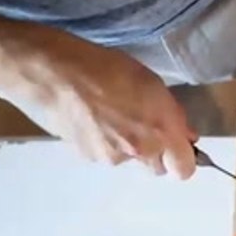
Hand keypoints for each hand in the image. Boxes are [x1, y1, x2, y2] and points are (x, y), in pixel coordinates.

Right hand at [0, 28, 196, 177]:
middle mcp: (140, 149)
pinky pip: (104, 155)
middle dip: (154, 153)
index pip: (184, 169)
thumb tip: (187, 135)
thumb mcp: (148, 81)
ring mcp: (112, 157)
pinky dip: (101, 142)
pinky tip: (89, 118)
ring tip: (107, 114)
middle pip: (157, 168)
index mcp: (161, 129)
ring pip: (129, 160)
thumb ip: (171, 114)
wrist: (48, 71)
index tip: (177, 146)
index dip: (182, 159)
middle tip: (140, 125)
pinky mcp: (87, 157)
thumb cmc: (101, 65)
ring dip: (125, 145)